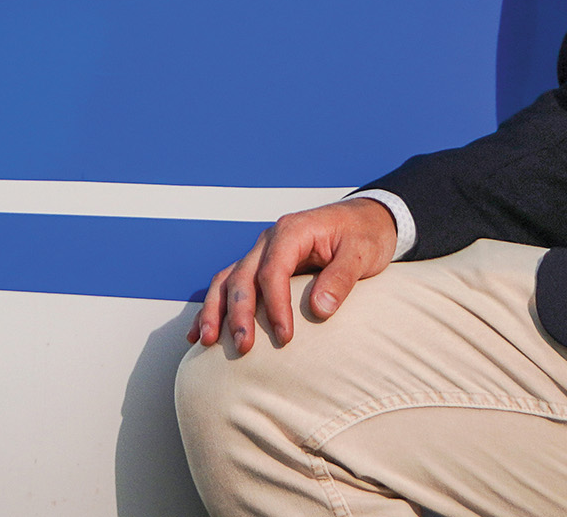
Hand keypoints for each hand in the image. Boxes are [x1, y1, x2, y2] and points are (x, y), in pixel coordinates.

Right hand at [186, 197, 397, 351]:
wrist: (367, 218)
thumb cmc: (365, 235)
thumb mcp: (362, 252)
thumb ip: (342, 278)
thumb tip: (319, 309)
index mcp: (293, 230)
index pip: (274, 271)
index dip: (275, 306)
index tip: (285, 337)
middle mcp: (270, 239)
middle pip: (243, 276)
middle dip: (239, 314)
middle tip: (243, 347)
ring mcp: (261, 252)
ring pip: (227, 280)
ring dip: (214, 311)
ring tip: (206, 342)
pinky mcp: (260, 266)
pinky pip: (229, 285)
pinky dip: (213, 308)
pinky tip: (199, 333)